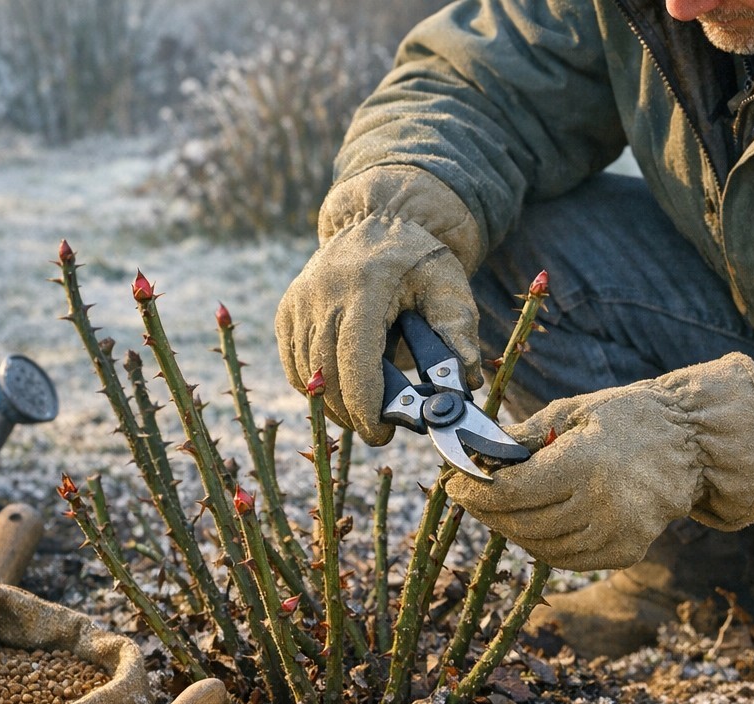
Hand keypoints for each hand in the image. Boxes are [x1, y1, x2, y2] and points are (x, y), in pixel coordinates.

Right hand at [276, 167, 483, 444]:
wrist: (378, 219)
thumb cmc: (420, 259)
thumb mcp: (449, 285)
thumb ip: (459, 330)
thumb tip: (465, 380)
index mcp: (364, 286)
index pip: (354, 357)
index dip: (364, 403)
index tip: (382, 434)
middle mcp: (322, 292)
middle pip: (327, 374)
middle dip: (352, 414)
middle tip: (379, 433)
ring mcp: (299, 302)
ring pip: (307, 374)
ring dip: (334, 405)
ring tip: (364, 415)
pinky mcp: (287, 311)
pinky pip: (295, 365)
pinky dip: (316, 388)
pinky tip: (342, 392)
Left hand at [445, 354, 753, 570]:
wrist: (691, 444)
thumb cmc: (627, 419)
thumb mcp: (572, 412)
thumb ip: (524, 436)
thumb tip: (477, 452)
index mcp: (585, 464)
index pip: (511, 492)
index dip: (475, 492)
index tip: (455, 484)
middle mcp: (601, 506)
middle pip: (520, 522)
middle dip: (486, 511)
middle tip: (470, 496)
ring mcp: (616, 535)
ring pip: (539, 547)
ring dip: (510, 529)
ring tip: (499, 508)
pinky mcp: (625, 552)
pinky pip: (565, 559)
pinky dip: (541, 544)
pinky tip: (532, 522)